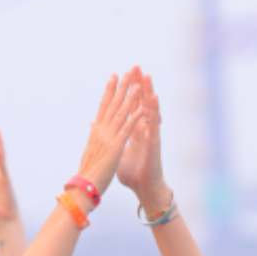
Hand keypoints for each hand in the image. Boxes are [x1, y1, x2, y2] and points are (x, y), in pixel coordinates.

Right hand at [77, 69, 144, 199]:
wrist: (84, 188)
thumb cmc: (87, 172)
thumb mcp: (90, 150)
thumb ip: (93, 135)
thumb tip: (92, 125)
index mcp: (96, 131)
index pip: (103, 106)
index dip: (109, 90)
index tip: (114, 76)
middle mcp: (101, 131)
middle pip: (112, 104)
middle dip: (122, 86)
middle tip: (129, 70)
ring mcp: (108, 138)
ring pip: (121, 113)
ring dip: (130, 97)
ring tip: (139, 83)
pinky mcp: (116, 147)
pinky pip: (128, 129)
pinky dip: (135, 117)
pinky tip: (143, 108)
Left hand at [117, 71, 171, 212]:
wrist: (144, 188)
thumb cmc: (133, 174)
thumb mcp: (118, 154)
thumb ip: (112, 143)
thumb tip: (102, 137)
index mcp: (133, 132)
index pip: (130, 107)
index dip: (127, 93)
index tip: (123, 77)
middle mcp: (143, 129)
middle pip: (140, 102)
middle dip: (138, 85)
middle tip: (135, 67)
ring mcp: (150, 134)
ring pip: (149, 108)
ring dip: (148, 92)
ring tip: (146, 75)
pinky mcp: (154, 141)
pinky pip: (154, 122)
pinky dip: (154, 109)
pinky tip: (154, 97)